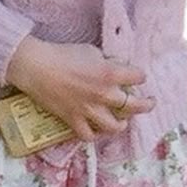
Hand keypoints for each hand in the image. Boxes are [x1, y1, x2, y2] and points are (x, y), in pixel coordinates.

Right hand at [6, 35, 154, 140]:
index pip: (138, 77)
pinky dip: (94, 134)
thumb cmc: (62, 54)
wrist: (36, 67)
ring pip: (114, 127)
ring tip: (122, 122)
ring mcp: (89, 110)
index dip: (140, 76)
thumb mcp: (91, 51)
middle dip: (145, 105)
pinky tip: (96, 130)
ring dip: (121, 124)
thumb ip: (106, 63)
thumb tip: (112, 68)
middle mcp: (104, 94)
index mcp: (110, 73)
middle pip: (134, 106)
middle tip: (149, 103)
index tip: (139, 77)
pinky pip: (88, 135)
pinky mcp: (73, 120)